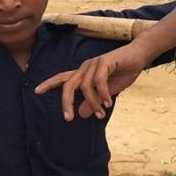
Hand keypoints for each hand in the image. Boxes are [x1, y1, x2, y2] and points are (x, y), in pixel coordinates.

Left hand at [34, 44, 149, 120]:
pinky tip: (109, 102)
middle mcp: (85, 67)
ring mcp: (94, 63)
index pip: (62, 78)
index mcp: (84, 74)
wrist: (140, 55)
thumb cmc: (124, 71)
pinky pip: (98, 81)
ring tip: (101, 114)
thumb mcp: (108, 92)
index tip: (36, 91)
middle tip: (68, 119)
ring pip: (85, 87)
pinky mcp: (105, 61)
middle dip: (66, 103)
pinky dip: (103, 94)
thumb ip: (94, 102)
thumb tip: (80, 114)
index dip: (49, 84)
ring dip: (93, 103)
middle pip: (68, 85)